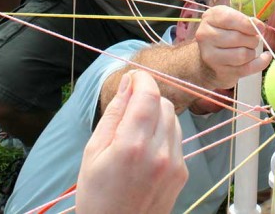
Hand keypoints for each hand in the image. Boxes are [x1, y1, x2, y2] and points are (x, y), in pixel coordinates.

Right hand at [77, 70, 187, 213]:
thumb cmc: (97, 196)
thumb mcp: (92, 152)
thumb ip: (114, 114)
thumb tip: (127, 83)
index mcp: (132, 146)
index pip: (149, 96)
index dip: (143, 79)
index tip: (134, 77)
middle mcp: (159, 153)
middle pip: (164, 104)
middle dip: (148, 98)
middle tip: (130, 108)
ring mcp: (174, 164)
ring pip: (174, 119)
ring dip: (158, 115)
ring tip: (136, 132)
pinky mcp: (182, 172)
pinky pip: (177, 139)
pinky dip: (164, 134)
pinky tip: (146, 149)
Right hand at [194, 5, 271, 89]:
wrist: (210, 59)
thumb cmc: (225, 34)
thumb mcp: (231, 20)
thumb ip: (245, 21)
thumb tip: (259, 27)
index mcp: (210, 18)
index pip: (229, 19)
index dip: (248, 24)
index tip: (261, 27)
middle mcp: (206, 35)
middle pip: (237, 38)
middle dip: (252, 39)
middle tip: (254, 40)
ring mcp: (210, 56)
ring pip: (242, 55)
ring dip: (252, 52)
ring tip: (250, 49)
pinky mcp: (220, 72)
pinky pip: (246, 69)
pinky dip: (260, 63)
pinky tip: (265, 58)